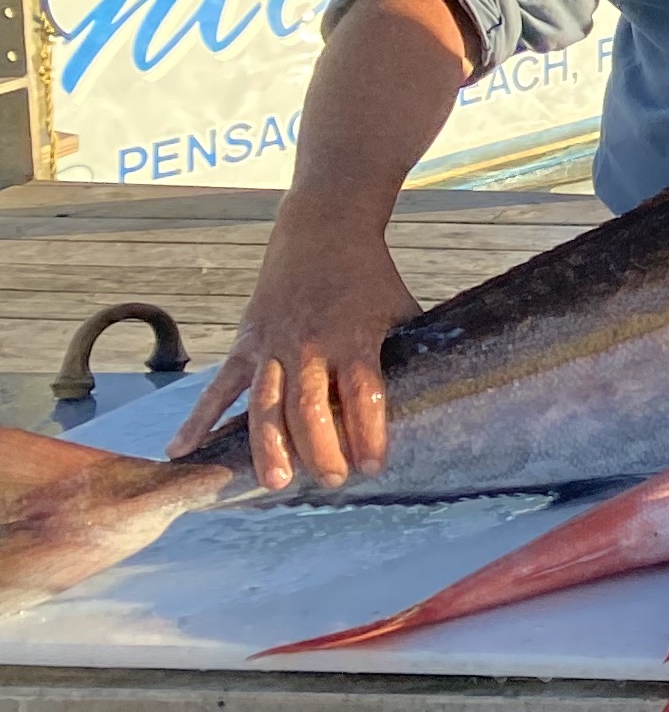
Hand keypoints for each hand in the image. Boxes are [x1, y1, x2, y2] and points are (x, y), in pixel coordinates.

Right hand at [167, 217, 423, 490]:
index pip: (363, 393)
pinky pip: (219, 385)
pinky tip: (182, 451)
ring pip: (266, 402)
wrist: (323, 230)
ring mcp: (272, 345)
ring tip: (274, 481)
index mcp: (354, 338)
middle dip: (320, 448)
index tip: (374, 466)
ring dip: (267, 444)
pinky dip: (198, 418)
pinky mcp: (246, 342)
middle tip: (330, 481)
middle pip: (310, 405)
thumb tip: (443, 389)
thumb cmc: (370, 277)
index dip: (368, 431)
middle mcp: (310, 345)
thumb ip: (416, 347)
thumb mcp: (401, 307)